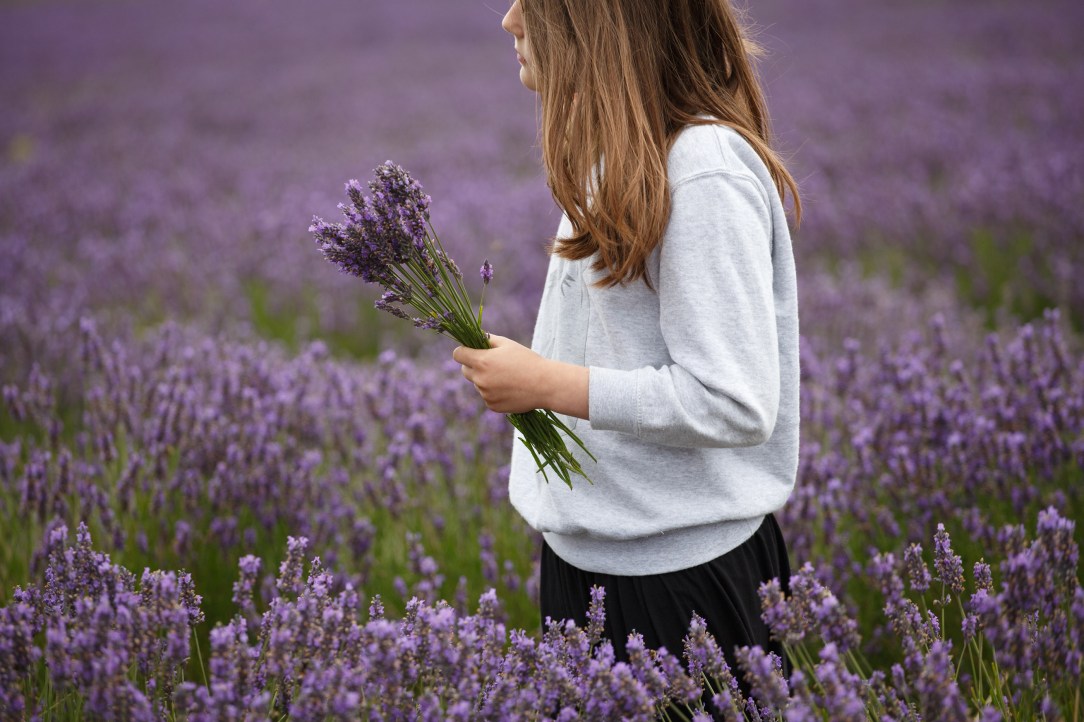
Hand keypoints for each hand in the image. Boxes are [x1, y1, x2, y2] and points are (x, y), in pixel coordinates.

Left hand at [452, 335, 588, 417]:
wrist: (545, 385)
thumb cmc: (527, 360)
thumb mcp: (507, 344)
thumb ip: (488, 339)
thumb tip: (476, 337)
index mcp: (482, 361)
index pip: (458, 355)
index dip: (463, 351)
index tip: (469, 351)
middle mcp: (480, 379)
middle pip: (465, 371)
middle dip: (473, 366)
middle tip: (489, 363)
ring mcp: (485, 394)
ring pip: (478, 384)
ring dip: (486, 380)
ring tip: (507, 377)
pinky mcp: (492, 406)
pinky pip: (487, 396)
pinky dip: (494, 392)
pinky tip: (510, 388)